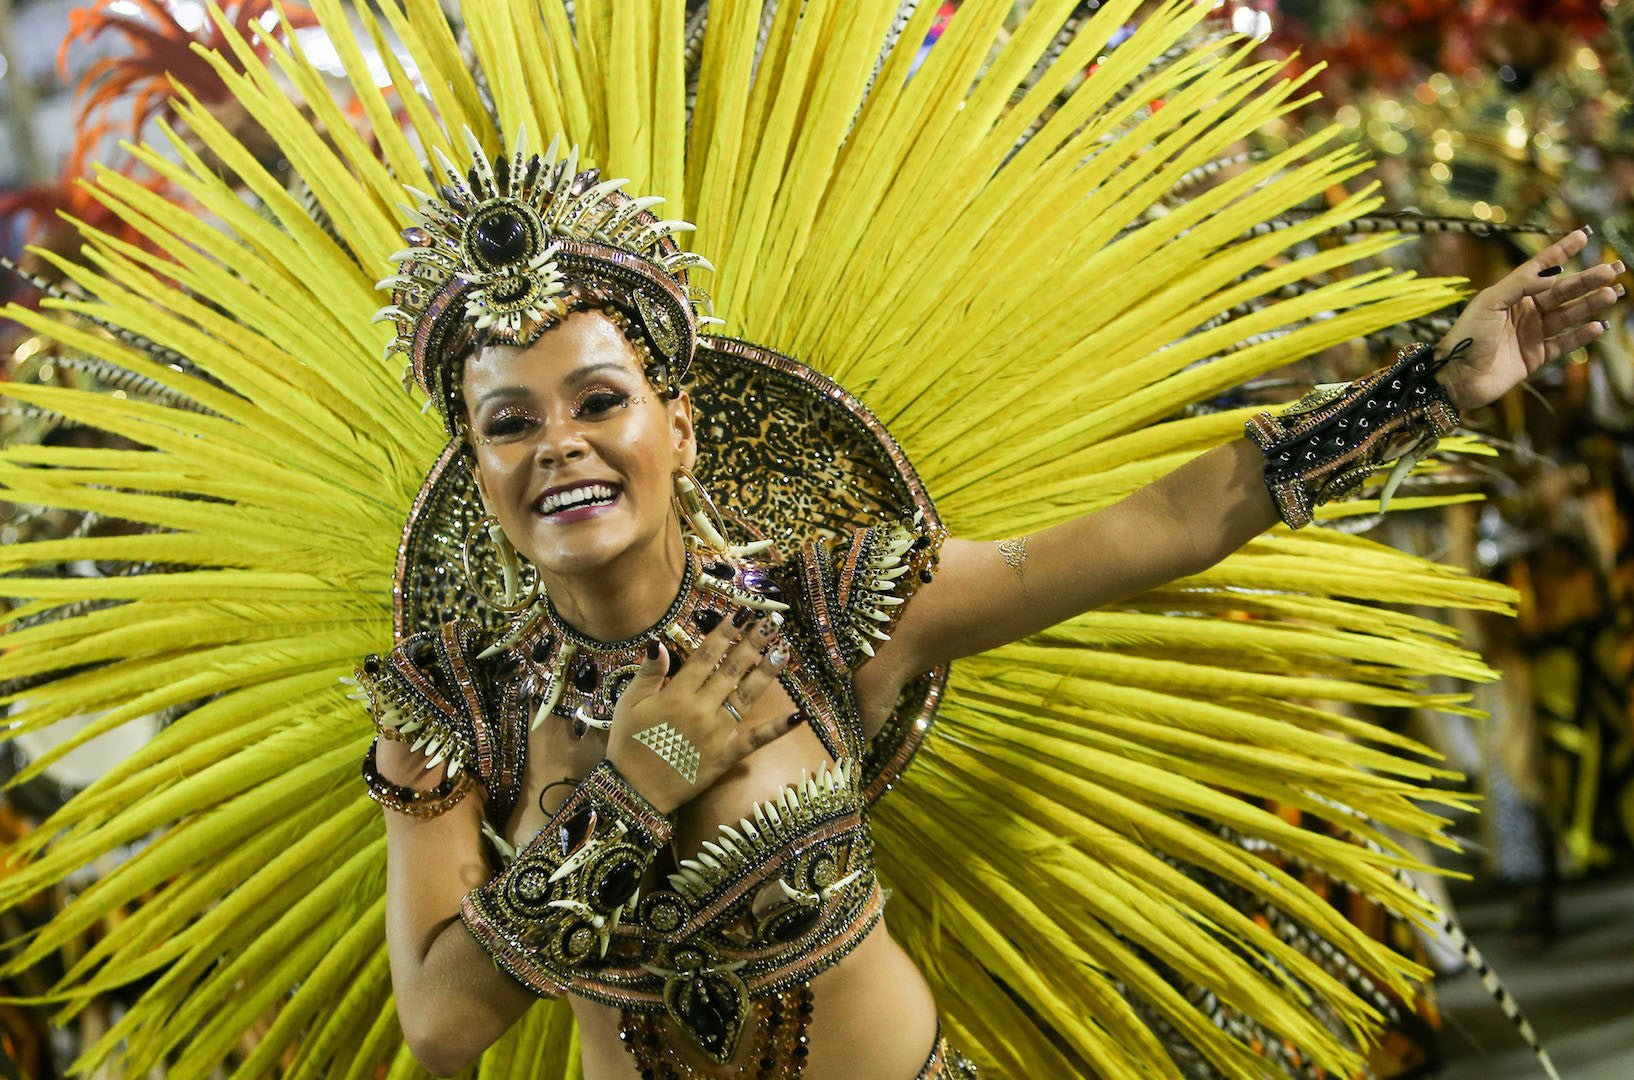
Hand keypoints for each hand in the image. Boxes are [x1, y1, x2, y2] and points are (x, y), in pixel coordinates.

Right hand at [605, 609, 798, 814]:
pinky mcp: (727, 756)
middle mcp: (701, 709)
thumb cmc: (628, 746)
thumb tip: (659, 643)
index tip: (742, 613)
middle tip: (771, 623)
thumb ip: (648, 674)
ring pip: (747, 696)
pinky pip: (755, 740)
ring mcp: (717, 732)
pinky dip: (776, 729)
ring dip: (767, 673)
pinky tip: (796, 715)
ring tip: (784, 652)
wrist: (634, 792)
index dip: (725, 632)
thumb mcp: (628, 705)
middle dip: (753, 643)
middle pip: (732, 669)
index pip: (706, 656)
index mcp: (677, 694)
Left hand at [1433, 226, 1623, 412]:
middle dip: (1588, 279)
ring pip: (1568, 315)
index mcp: (1510, 294)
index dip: (1562, 251)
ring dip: (1590, 304)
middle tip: (1614, 269)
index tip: (1584, 235)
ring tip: (1612, 293)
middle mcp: (1524, 311)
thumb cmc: (1467, 336)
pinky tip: (1598, 326)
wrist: (1456, 377)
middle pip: (1562, 291)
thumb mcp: (1488, 303)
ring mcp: (1532, 334)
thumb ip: (1520, 285)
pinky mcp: (1536, 357)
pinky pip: (1565, 343)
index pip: (1541, 267)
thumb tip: (1553, 274)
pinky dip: (1581, 335)